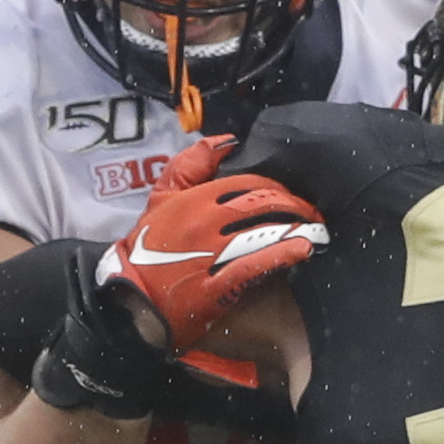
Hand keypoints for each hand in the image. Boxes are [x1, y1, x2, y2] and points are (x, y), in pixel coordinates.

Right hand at [102, 136, 323, 353]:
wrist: (127, 301)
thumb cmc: (144, 250)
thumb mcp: (159, 198)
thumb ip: (190, 164)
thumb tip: (227, 142)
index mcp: (193, 199)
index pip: (250, 183)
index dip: (277, 187)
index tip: (290, 196)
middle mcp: (204, 224)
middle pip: (264, 206)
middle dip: (294, 207)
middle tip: (310, 213)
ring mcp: (210, 256)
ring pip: (264, 233)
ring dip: (296, 229)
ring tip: (315, 230)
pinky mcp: (214, 288)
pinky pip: (254, 267)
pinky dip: (282, 255)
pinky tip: (301, 250)